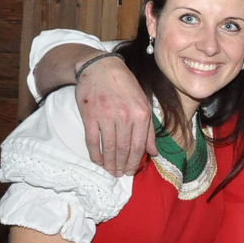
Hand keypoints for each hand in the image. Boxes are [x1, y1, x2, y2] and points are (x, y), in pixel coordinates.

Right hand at [75, 58, 156, 176]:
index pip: (138, 145)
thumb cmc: (126, 87)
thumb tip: (153, 153)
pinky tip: (97, 161)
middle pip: (123, 148)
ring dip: (109, 162)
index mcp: (141, 114)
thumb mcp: (144, 105)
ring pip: (108, 146)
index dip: (134, 161)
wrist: (101, 68)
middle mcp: (124, 116)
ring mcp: (105, 116)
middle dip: (122, 165)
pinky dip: (94, 153)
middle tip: (119, 175)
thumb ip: (149, 130)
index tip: (131, 171)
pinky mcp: (89, 115)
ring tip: (110, 170)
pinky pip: (92, 139)